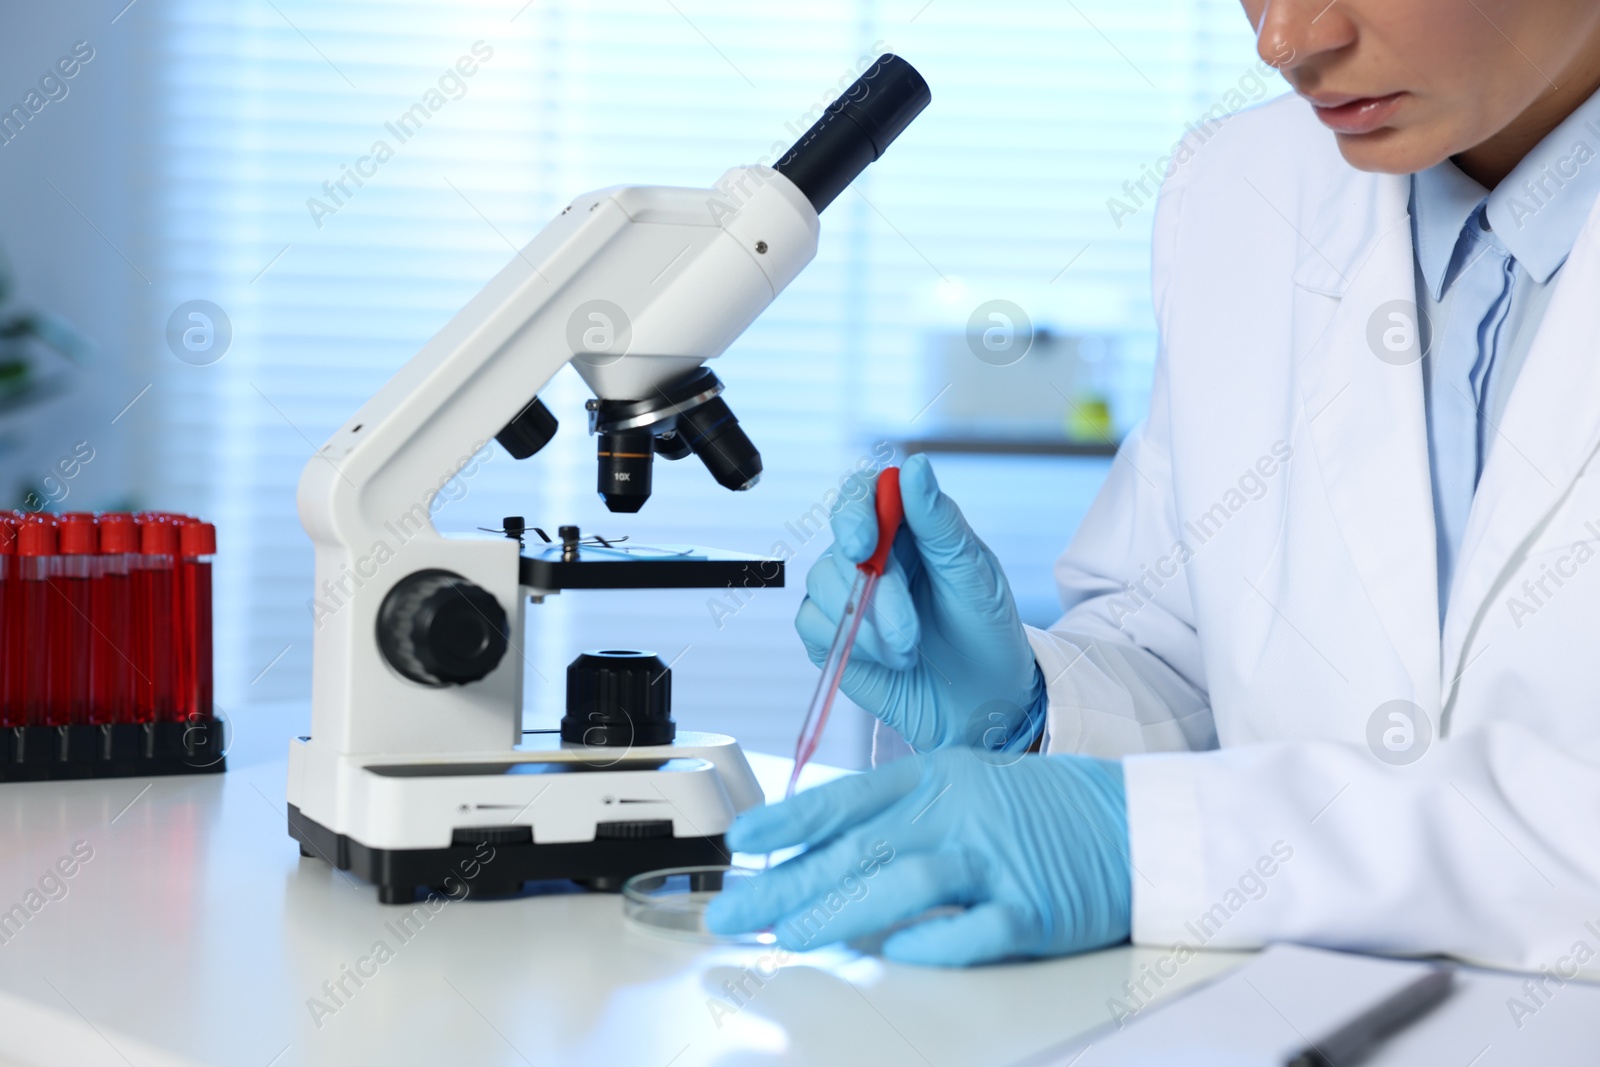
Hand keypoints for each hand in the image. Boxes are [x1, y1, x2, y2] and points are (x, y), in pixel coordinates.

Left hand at [703, 747, 1130, 965]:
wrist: (1135, 825)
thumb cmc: (1037, 811)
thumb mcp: (962, 788)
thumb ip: (895, 816)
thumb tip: (814, 855)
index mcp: (938, 776)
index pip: (849, 798)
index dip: (789, 821)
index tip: (741, 843)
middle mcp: (962, 811)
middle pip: (860, 848)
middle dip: (786, 884)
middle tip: (733, 912)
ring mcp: (999, 860)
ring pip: (906, 884)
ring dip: (840, 912)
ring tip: (789, 939)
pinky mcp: (1035, 910)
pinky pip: (975, 931)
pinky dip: (931, 943)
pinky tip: (890, 957)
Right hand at [796, 453, 1043, 753]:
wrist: (981, 699)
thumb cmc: (984, 631)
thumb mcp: (973, 574)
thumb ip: (939, 522)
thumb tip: (913, 466)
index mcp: (907, 527)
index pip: (862, 494)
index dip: (855, 512)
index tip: (865, 545)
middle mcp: (871, 553)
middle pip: (841, 544)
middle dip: (876, 592)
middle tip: (908, 631)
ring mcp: (846, 592)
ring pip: (823, 584)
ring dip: (868, 624)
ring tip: (909, 650)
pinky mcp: (829, 632)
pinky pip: (813, 623)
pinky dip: (851, 643)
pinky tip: (888, 659)